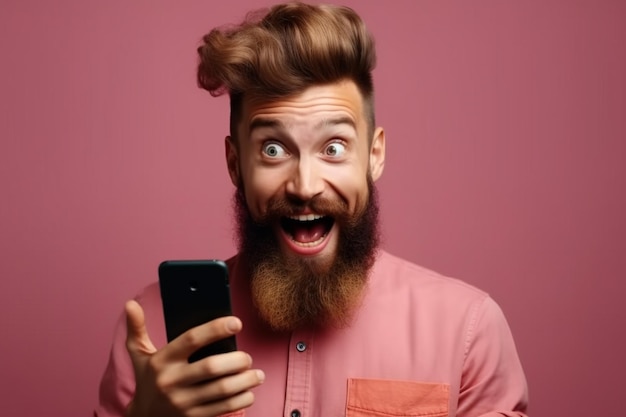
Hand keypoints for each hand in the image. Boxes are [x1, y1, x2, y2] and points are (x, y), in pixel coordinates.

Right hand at [124, 300, 264, 416]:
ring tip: (257, 374)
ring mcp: (182, 403)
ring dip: (245, 381)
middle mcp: (171, 382)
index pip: (191, 339)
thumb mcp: (139, 355)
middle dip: (237, 360)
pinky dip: (242, 399)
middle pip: (211, 367)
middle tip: (248, 357)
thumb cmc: (148, 381)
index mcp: (162, 361)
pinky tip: (249, 392)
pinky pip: (223, 408)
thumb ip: (137, 329)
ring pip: (222, 389)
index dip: (215, 328)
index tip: (236, 322)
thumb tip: (130, 304)